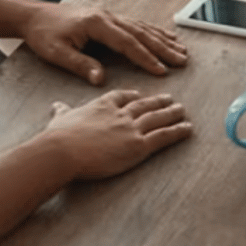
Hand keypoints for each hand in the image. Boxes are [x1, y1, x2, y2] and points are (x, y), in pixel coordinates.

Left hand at [22, 4, 189, 85]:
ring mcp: (109, 15)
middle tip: (182, 60)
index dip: (145, 58)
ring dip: (162, 39)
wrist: (34, 15)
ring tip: (181, 50)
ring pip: (142, 27)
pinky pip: (136, 24)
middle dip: (163, 48)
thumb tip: (100, 79)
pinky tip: (163, 37)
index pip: (127, 43)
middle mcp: (107, 17)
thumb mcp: (56, 53)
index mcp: (97, 24)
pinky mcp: (108, 17)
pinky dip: (152, 31)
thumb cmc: (43, 34)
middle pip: (141, 33)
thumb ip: (80, 65)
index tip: (162, 70)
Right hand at [42, 90, 192, 180]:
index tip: (139, 95)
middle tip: (170, 98)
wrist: (63, 150)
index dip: (133, 96)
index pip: (122, 96)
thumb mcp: (60, 118)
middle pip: (144, 105)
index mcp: (102, 105)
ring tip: (182, 110)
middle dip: (158, 101)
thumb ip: (62, 111)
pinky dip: (177, 131)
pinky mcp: (138, 145)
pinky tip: (187, 129)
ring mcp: (131, 128)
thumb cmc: (58, 137)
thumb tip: (57, 105)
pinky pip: (163, 136)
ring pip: (157, 118)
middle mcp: (120, 114)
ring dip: (172, 113)